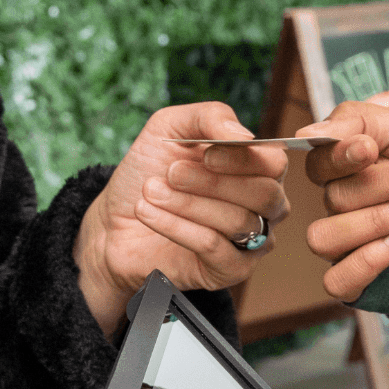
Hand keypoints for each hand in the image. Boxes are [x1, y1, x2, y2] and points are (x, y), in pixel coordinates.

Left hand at [74, 102, 289, 336]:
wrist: (114, 221)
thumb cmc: (149, 172)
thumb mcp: (170, 128)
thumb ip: (209, 117)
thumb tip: (244, 135)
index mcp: (258, 169)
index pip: (274, 163)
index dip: (242, 158)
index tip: (204, 153)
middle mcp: (265, 206)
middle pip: (264, 194)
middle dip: (213, 182)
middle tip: (171, 173)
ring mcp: (253, 241)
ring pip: (237, 221)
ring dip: (187, 203)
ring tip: (151, 193)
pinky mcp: (231, 270)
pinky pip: (215, 247)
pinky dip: (178, 227)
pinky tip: (149, 213)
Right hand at [301, 96, 388, 300]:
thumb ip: (357, 121)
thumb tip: (310, 134)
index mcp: (338, 165)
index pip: (319, 161)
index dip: (340, 156)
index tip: (370, 147)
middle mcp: (335, 204)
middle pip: (336, 198)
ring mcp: (342, 243)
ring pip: (325, 239)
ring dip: (375, 221)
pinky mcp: (355, 278)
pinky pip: (337, 281)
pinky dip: (366, 262)